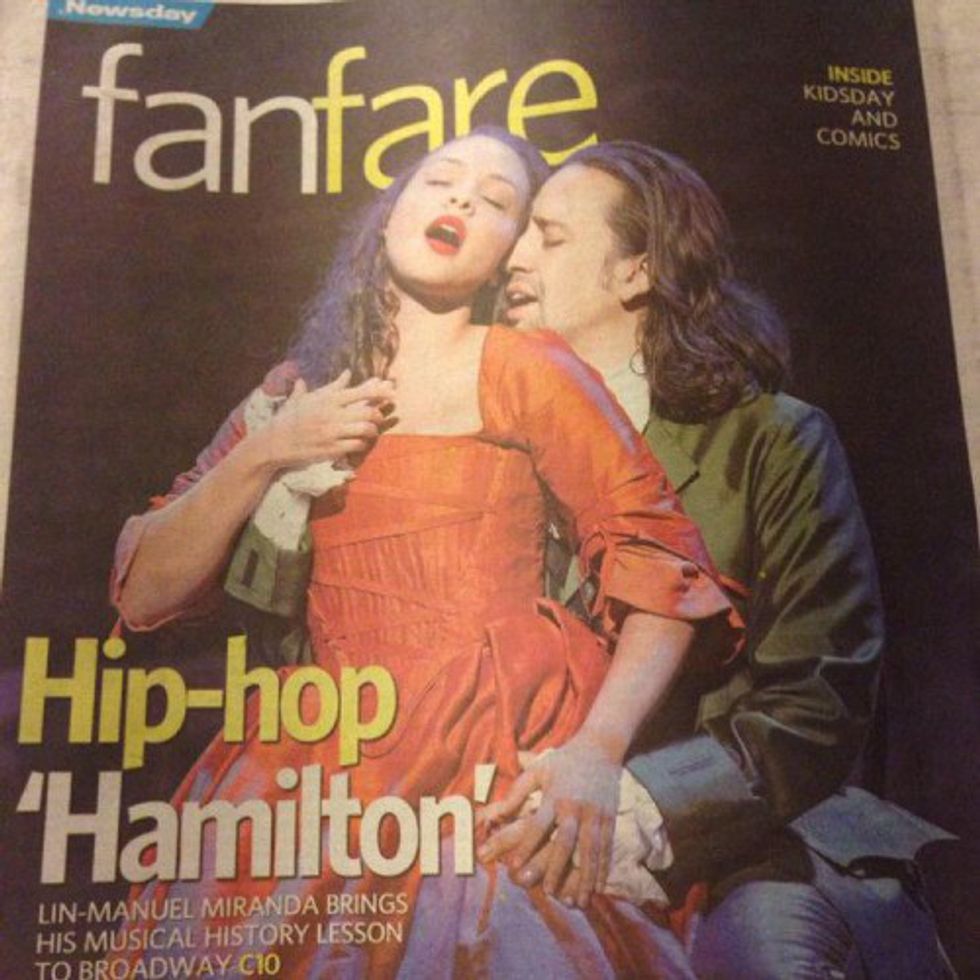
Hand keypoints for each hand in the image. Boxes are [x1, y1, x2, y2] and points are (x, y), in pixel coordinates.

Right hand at [258, 370, 394, 470]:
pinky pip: (356, 445)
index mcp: (327, 399)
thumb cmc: (291, 417)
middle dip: (378, 414)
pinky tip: (360, 442)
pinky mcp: (332, 449)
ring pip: (365, 430)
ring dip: (372, 430)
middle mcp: (332, 415)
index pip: (360, 392)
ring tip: (372, 430)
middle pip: (367, 412)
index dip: (379, 392)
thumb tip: (346, 373)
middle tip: (379, 416)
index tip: (391, 392)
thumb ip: (331, 386)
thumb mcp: (309, 397)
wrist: (275, 441)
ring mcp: (333, 433)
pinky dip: (362, 443)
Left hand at [478, 733, 619, 906]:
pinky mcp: (609, 818)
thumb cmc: (563, 761)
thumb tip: (497, 813)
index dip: (525, 846)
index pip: (538, 824)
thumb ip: (516, 791)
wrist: (600, 747)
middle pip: (565, 842)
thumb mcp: (538, 770)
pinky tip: (597, 888)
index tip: (513, 866)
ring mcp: (595, 814)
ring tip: (576, 901)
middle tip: (546, 892)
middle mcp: (575, 806)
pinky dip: (602, 870)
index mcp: (555, 795)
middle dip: (555, 868)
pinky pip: (606, 848)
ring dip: (583, 878)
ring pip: (589, 851)